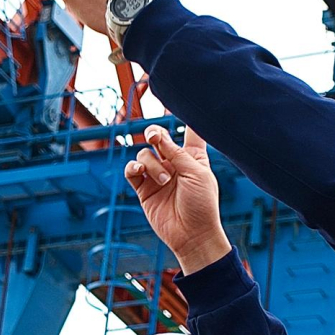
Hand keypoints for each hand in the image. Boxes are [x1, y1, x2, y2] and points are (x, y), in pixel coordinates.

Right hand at [124, 125, 230, 271]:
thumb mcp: (196, 173)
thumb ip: (176, 153)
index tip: (177, 99)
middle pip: (158, 137)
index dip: (186, 116)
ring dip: (153, 164)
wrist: (193, 236)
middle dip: (154, 134)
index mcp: (193, 157)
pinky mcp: (144, 189)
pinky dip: (134, 168)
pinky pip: (132, 170)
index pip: (190, 131)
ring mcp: (158, 175)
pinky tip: (140, 172)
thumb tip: (156, 136)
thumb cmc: (203, 205)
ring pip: (144, 154)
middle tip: (154, 138)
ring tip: (164, 180)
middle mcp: (174, 163)